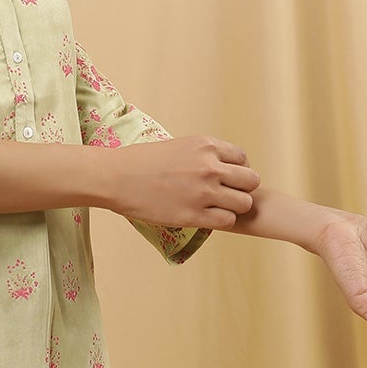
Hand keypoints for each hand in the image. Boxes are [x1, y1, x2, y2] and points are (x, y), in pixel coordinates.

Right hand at [107, 133, 260, 229]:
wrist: (116, 177)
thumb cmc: (141, 162)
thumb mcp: (178, 146)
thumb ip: (202, 155)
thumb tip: (220, 167)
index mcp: (206, 145)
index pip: (243, 158)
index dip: (237, 171)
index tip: (225, 179)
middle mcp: (209, 166)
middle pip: (251, 181)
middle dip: (242, 189)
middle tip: (225, 196)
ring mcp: (203, 191)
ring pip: (244, 203)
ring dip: (233, 208)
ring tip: (216, 209)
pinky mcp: (193, 215)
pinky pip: (227, 221)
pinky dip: (221, 221)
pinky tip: (206, 218)